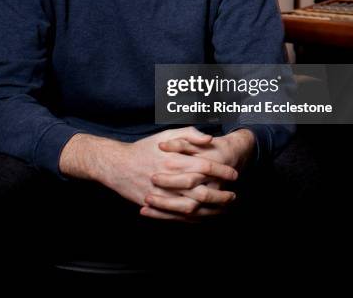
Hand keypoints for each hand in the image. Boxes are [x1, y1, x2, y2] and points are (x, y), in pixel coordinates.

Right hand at [102, 127, 237, 211]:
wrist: (118, 165)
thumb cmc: (145, 148)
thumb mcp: (166, 135)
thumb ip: (189, 134)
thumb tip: (209, 137)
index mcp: (175, 160)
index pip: (206, 167)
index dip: (222, 171)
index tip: (234, 174)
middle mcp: (170, 179)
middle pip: (202, 191)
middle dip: (221, 194)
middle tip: (233, 195)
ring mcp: (163, 195)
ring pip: (192, 207)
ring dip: (211, 210)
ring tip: (223, 208)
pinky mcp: (156, 206)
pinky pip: (178, 216)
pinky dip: (194, 219)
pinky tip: (204, 217)